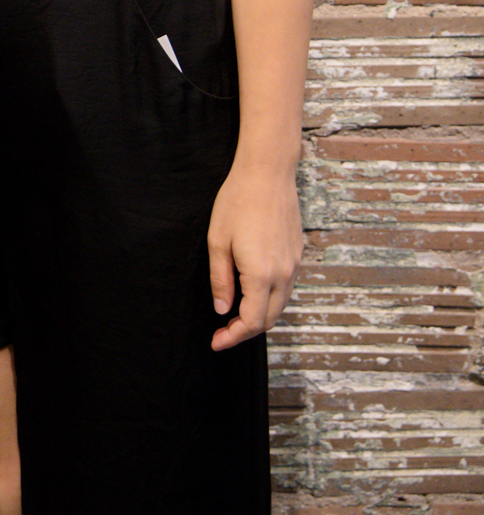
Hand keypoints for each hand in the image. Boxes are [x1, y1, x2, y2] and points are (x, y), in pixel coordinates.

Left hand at [206, 160, 302, 351]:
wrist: (268, 172)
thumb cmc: (237, 202)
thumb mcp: (218, 241)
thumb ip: (221, 280)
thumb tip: (223, 310)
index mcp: (261, 274)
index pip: (251, 322)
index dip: (233, 337)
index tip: (216, 342)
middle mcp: (283, 274)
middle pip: (269, 319)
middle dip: (246, 331)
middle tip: (223, 331)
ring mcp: (294, 264)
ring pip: (280, 305)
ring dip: (260, 316)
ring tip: (236, 316)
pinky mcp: (298, 253)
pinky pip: (286, 287)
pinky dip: (271, 299)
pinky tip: (254, 292)